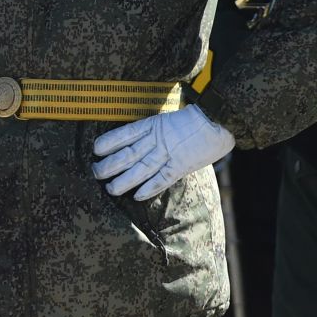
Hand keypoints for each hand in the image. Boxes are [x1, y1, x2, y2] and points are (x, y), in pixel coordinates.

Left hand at [92, 107, 234, 200]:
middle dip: (111, 164)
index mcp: (154, 125)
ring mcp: (169, 153)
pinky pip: (163, 178)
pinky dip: (150, 188)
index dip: (110, 142)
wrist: (220, 119)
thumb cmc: (196, 120)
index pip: (126, 133)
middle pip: (129, 154)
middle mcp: (157, 139)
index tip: (95, 149)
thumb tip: (138, 141)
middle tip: (95, 172)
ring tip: (111, 189)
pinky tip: (137, 196)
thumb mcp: (170, 120)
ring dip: (125, 180)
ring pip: (141, 168)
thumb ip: (156, 131)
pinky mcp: (181, 165)